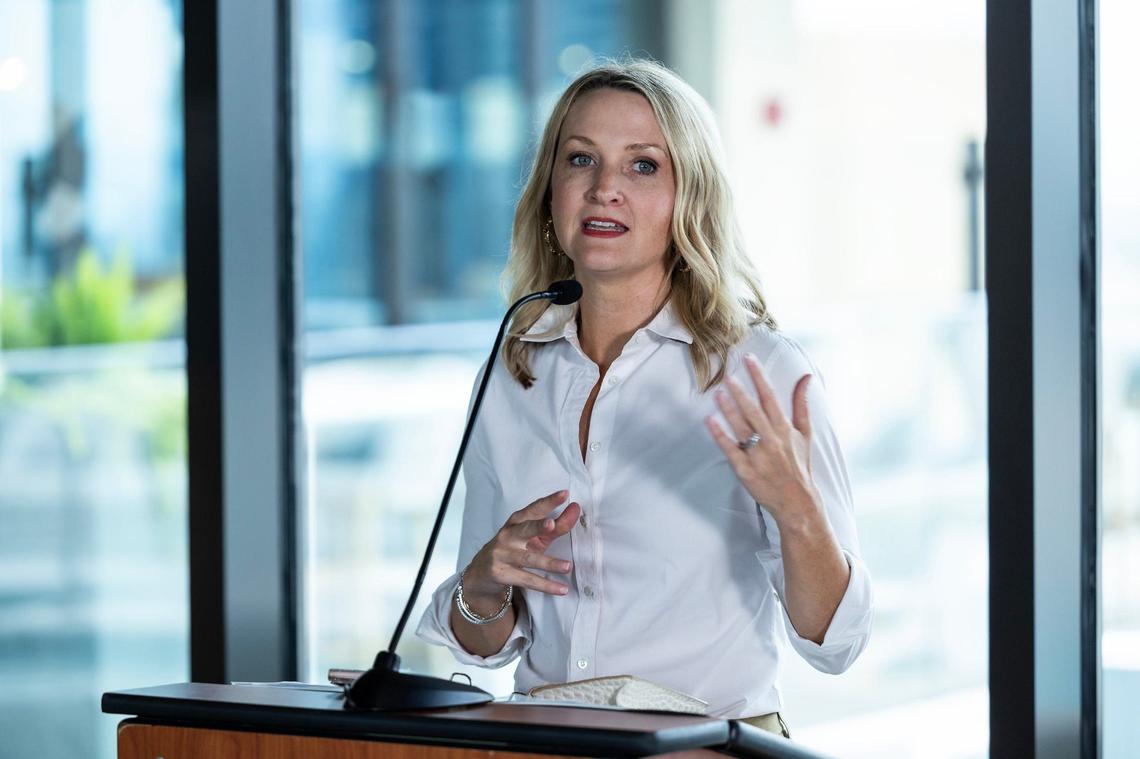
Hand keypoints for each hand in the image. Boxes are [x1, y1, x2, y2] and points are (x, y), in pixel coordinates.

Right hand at [463, 490, 579, 607]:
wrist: (481, 572)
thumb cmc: (514, 549)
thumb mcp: (533, 537)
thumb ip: (556, 526)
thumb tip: (576, 510)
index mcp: (516, 522)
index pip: (534, 510)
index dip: (548, 502)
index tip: (564, 494)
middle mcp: (507, 536)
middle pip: (524, 530)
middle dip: (537, 527)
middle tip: (552, 525)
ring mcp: (502, 555)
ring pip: (528, 559)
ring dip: (549, 563)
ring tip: (568, 566)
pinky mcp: (501, 574)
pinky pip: (527, 580)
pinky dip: (546, 586)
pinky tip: (562, 589)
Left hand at [705, 353, 818, 527]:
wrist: (798, 502)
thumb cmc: (799, 466)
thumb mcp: (805, 434)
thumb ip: (802, 404)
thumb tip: (806, 377)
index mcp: (785, 429)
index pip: (770, 397)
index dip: (759, 377)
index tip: (750, 360)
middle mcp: (772, 440)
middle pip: (754, 410)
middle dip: (741, 391)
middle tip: (727, 375)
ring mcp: (759, 455)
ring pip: (742, 428)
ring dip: (729, 410)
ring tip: (718, 393)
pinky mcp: (746, 470)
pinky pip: (731, 449)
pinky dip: (720, 435)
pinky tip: (710, 421)